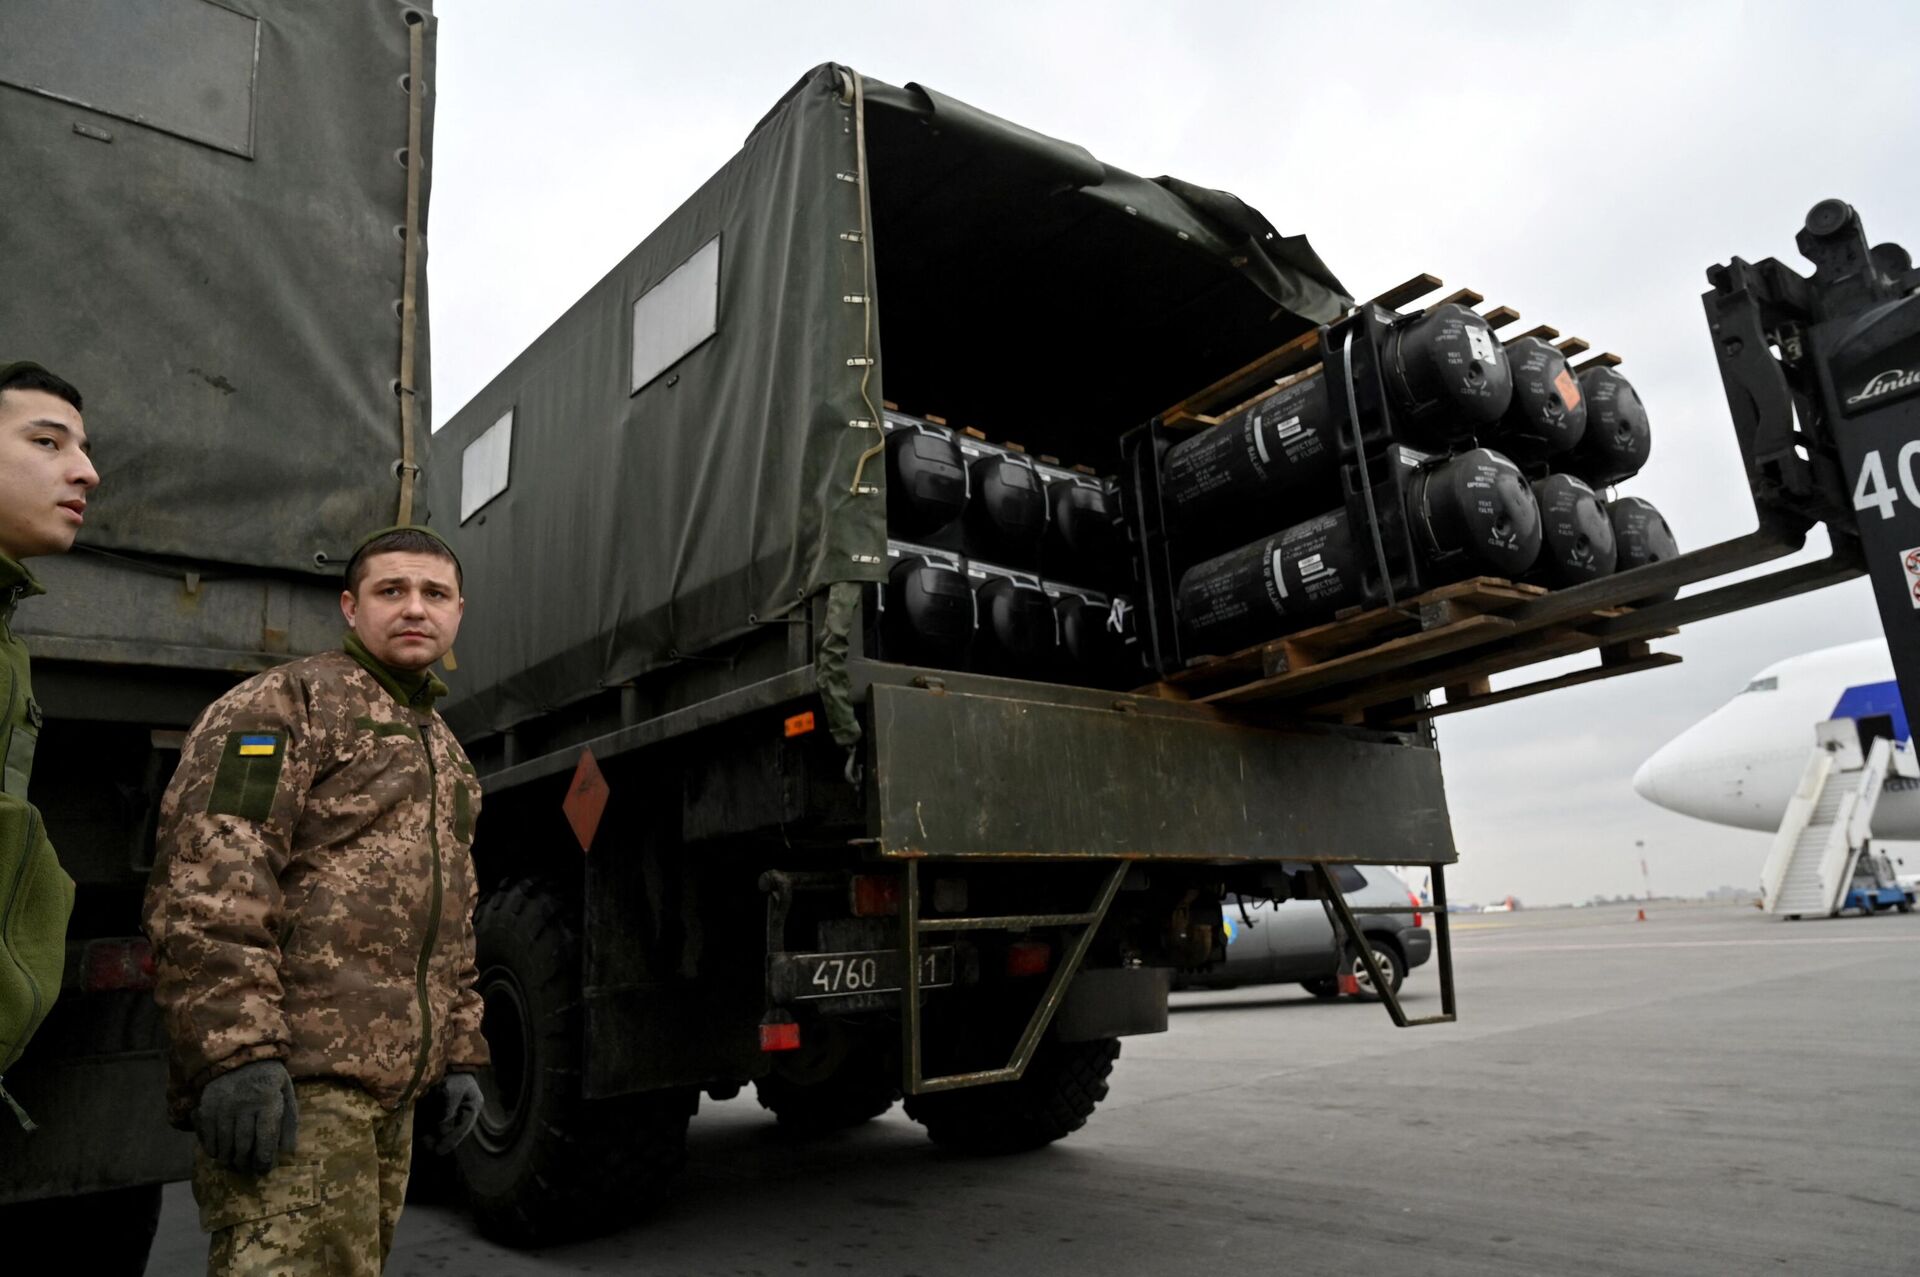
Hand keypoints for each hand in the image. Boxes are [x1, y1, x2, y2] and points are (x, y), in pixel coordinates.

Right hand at [195, 1060, 297, 1174]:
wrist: (239, 1055)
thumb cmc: (268, 1078)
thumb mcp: (286, 1093)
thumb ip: (289, 1122)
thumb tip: (289, 1152)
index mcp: (268, 1101)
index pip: (266, 1139)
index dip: (265, 1160)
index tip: (264, 1170)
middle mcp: (244, 1105)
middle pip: (243, 1146)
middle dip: (246, 1163)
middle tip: (248, 1170)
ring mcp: (223, 1107)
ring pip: (225, 1144)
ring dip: (229, 1160)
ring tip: (234, 1165)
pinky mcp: (207, 1107)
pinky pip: (208, 1136)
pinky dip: (213, 1149)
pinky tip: (219, 1154)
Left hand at [431, 1072, 483, 1154]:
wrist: (447, 1059)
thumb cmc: (453, 1074)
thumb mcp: (452, 1092)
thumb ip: (447, 1112)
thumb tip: (441, 1131)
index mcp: (473, 1106)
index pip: (463, 1128)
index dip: (451, 1141)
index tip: (439, 1151)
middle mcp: (465, 1109)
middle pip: (454, 1129)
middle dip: (442, 1139)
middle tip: (430, 1149)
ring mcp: (455, 1108)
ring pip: (446, 1127)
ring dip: (435, 1135)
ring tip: (424, 1143)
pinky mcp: (444, 1106)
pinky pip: (439, 1121)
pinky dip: (432, 1127)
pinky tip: (423, 1133)